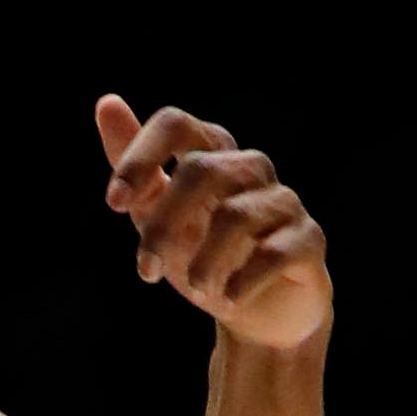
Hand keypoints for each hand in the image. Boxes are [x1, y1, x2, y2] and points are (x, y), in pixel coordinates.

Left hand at [96, 95, 331, 350]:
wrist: (255, 313)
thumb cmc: (200, 254)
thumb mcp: (155, 214)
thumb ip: (134, 167)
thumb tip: (107, 102)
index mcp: (210, 154)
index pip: (176, 124)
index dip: (140, 158)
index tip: (115, 204)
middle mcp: (250, 169)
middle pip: (201, 169)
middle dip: (164, 224)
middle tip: (146, 270)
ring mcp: (283, 202)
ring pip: (235, 214)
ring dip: (203, 260)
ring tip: (194, 288)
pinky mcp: (309, 240)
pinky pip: (273, 252)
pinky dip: (241, 281)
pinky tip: (227, 299)